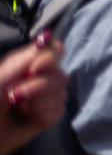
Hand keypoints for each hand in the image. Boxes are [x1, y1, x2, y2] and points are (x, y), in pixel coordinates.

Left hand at [0, 36, 67, 154]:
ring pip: (62, 94)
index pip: (54, 51)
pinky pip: (59, 112)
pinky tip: (28, 118)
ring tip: (18, 109)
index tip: (35, 70)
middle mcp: (39, 78)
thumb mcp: (0, 78)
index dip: (50, 59)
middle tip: (15, 96)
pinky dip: (42, 115)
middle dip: (39, 87)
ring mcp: (46, 98)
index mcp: (26, 64)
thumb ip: (24, 60)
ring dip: (37, 103)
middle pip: (61, 75)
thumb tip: (47, 36)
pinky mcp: (49, 117)